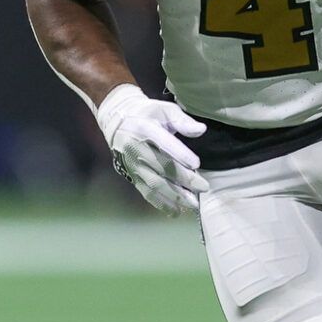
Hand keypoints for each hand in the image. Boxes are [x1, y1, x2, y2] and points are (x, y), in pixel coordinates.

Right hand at [95, 85, 209, 215]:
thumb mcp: (164, 110)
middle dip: (184, 179)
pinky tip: (176, 212)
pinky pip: (146, 192)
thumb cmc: (147, 114)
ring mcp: (132, 164)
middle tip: (204, 187)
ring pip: (154, 183)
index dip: (180, 154)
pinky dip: (161, 203)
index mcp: (144, 128)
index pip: (163, 142)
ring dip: (174, 196)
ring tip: (193, 204)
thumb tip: (201, 130)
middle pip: (162, 167)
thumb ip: (182, 120)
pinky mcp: (131, 176)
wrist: (117, 121)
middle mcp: (135, 148)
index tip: (196, 163)